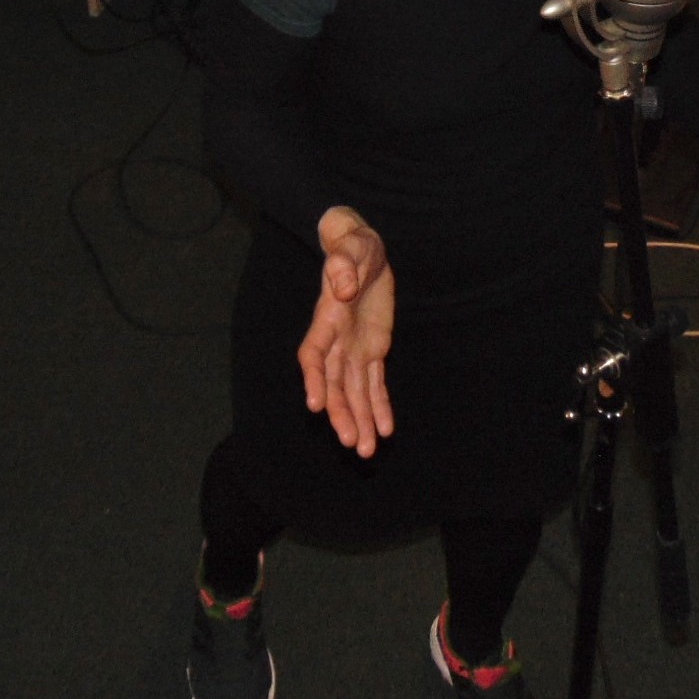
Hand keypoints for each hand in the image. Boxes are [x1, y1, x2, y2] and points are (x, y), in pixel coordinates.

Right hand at [297, 205, 395, 456]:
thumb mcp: (352, 248)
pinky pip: (375, 384)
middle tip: (351, 442)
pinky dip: (379, 407)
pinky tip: (384, 431)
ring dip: (359, 420)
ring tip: (366, 451)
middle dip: (342, 413)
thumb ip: (343, 266)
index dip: (315, 380)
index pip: (314, 356)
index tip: (315, 405)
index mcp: (327, 319)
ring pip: (354, 392)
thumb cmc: (354, 247)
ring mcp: (353, 349)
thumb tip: (341, 286)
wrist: (366, 252)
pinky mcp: (372, 351)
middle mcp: (336, 341)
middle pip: (335, 384)